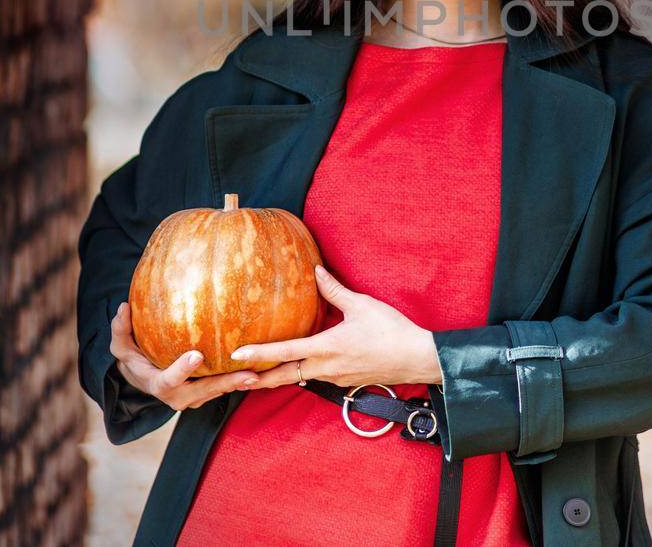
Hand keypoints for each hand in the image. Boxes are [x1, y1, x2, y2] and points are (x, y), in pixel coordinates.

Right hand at [109, 302, 259, 409]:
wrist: (142, 377)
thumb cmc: (133, 358)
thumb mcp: (121, 346)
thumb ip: (120, 329)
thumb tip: (123, 306)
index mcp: (157, 384)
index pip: (168, 380)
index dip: (182, 370)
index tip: (197, 355)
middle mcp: (176, 396)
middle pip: (203, 391)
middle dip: (225, 383)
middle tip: (247, 373)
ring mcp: (192, 398)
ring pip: (216, 393)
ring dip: (237, 384)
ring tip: (259, 373)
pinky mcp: (203, 394)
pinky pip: (222, 389)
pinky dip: (237, 381)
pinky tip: (258, 369)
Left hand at [230, 264, 444, 389]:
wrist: (417, 358)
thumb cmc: (391, 331)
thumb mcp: (361, 305)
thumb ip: (334, 289)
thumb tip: (316, 270)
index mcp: (326, 348)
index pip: (284, 352)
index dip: (258, 354)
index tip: (236, 355)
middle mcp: (326, 368)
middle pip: (285, 376)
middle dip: (259, 379)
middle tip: (235, 379)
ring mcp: (336, 378)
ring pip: (300, 378)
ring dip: (280, 377)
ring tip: (259, 374)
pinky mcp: (346, 382)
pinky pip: (318, 378)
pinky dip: (303, 373)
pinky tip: (300, 366)